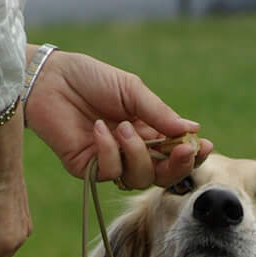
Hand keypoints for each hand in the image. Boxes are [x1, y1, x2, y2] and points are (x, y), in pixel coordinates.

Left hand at [24, 49, 210, 187]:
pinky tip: (99, 129)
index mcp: (146, 130)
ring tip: (122, 128)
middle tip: (179, 150)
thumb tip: (191, 129)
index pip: (174, 152)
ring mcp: (110, 160)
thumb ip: (158, 112)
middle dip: (175, 166)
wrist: (50, 79)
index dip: (191, 154)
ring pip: (138, 178)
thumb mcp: (131, 90)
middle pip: (162, 174)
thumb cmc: (91, 78)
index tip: (205, 146)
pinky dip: (109, 152)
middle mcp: (131, 149)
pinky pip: (109, 172)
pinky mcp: (87, 167)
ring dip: (137, 154)